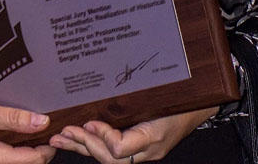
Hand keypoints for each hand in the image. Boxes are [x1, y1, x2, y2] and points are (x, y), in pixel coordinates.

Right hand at [0, 103, 55, 163]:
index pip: (33, 160)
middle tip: (47, 132)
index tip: (56, 134)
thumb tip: (42, 122)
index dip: (48, 149)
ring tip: (34, 134)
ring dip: (28, 154)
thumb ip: (12, 119)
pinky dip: (14, 155)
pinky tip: (15, 139)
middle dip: (40, 152)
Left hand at [50, 106, 216, 162]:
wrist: (198, 105)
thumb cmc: (183, 102)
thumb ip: (137, 112)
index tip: (89, 121)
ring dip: (81, 147)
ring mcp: (140, 152)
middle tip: (64, 132)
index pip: (120, 149)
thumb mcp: (164, 103)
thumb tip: (100, 121)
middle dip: (84, 144)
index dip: (102, 137)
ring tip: (59, 139)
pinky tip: (74, 139)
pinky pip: (110, 152)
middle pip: (108, 157)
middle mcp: (145, 151)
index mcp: (152, 140)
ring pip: (105, 157)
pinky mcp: (136, 147)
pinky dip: (90, 145)